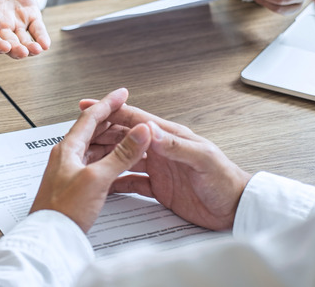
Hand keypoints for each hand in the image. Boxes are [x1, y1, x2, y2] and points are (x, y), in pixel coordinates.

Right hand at [0, 0, 49, 58]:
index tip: (4, 46)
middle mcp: (0, 26)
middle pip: (8, 44)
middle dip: (15, 50)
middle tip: (22, 52)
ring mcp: (16, 23)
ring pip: (23, 41)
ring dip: (30, 48)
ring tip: (36, 49)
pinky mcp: (30, 15)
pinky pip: (37, 29)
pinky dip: (41, 37)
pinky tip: (45, 44)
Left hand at [29, 88, 151, 231]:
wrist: (50, 237)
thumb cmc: (63, 210)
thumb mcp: (97, 179)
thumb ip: (121, 154)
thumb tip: (140, 132)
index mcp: (68, 148)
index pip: (91, 118)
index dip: (108, 104)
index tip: (122, 94)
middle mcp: (68, 156)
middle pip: (94, 131)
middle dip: (115, 123)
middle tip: (134, 119)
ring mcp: (72, 170)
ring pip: (96, 148)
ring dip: (115, 142)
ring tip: (134, 140)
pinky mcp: (77, 185)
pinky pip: (97, 164)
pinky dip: (112, 160)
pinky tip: (122, 163)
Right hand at [79, 99, 251, 230]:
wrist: (236, 209)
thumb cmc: (226, 181)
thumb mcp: (202, 160)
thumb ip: (176, 145)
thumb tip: (151, 130)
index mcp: (171, 137)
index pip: (136, 120)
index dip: (112, 111)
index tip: (91, 105)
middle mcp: (162, 150)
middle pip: (124, 137)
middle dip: (100, 134)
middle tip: (78, 135)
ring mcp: (159, 169)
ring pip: (124, 158)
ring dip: (105, 156)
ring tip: (85, 157)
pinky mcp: (159, 189)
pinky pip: (131, 182)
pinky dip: (116, 181)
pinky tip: (104, 182)